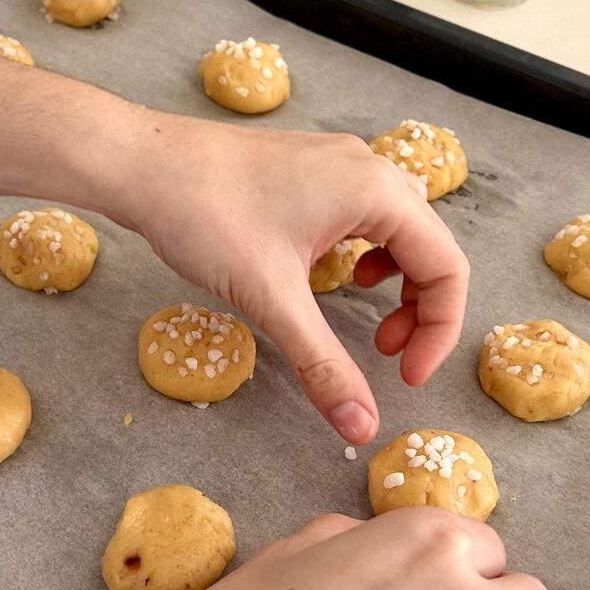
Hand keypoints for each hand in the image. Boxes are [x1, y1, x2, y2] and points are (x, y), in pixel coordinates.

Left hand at [120, 111, 469, 444]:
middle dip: (419, 310)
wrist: (142, 163)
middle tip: (385, 355)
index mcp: (376, 190)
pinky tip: (330, 276)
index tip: (405, 376)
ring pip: (399, 230)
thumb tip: (360, 426)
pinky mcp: (310, 169)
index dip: (438, 331)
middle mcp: (368, 168)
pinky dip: (365, 254)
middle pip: (430, 247)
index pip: (447, 267)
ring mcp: (338, 164)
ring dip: (395, 282)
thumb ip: (323, 364)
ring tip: (364, 319)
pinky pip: (364, 215)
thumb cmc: (204, 215)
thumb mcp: (271, 299)